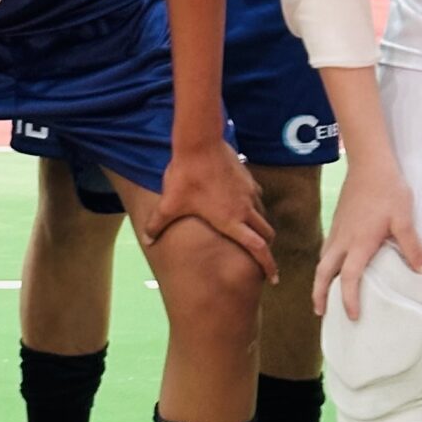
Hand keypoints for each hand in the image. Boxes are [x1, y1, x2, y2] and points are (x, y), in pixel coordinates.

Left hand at [139, 135, 276, 279]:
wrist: (199, 143)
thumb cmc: (185, 176)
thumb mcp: (170, 203)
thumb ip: (158, 224)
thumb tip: (147, 240)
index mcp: (231, 221)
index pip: (258, 249)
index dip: (269, 265)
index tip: (274, 278)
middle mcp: (245, 209)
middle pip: (266, 234)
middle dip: (266, 248)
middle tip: (261, 256)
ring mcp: (249, 193)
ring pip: (263, 215)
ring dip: (260, 227)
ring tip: (250, 232)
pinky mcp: (248, 178)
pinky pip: (256, 197)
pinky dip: (254, 207)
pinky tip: (240, 204)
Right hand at [313, 157, 421, 318]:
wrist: (369, 162)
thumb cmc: (388, 190)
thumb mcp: (404, 219)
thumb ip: (412, 248)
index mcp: (359, 243)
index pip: (349, 278)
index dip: (348, 299)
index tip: (351, 316)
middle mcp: (343, 240)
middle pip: (324, 272)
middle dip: (319, 293)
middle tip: (321, 313)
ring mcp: (337, 229)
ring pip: (322, 260)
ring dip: (320, 279)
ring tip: (323, 295)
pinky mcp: (337, 221)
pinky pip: (326, 248)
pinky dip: (325, 263)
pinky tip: (332, 265)